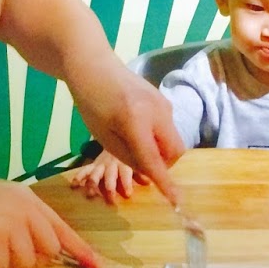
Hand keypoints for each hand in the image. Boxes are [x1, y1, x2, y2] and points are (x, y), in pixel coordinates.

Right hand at [0, 181, 99, 267]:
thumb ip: (19, 228)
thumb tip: (46, 257)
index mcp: (22, 197)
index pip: (59, 226)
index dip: (79, 249)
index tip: (97, 267)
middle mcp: (19, 205)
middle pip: (47, 252)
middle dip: (26, 263)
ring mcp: (4, 221)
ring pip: (23, 265)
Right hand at [67, 150, 144, 202]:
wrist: (117, 139)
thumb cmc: (130, 157)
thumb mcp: (136, 163)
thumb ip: (141, 173)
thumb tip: (149, 182)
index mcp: (124, 163)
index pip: (126, 173)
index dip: (127, 183)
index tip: (128, 194)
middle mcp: (112, 164)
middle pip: (109, 176)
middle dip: (109, 188)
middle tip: (110, 200)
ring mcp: (101, 164)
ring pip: (95, 174)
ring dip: (92, 185)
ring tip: (90, 195)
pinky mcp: (93, 165)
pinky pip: (84, 170)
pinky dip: (79, 177)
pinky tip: (73, 185)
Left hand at [69, 66, 183, 203]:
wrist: (95, 65)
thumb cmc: (92, 103)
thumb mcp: (104, 136)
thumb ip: (129, 156)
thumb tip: (151, 169)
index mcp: (136, 121)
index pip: (155, 160)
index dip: (165, 183)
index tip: (177, 202)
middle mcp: (158, 112)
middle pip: (175, 152)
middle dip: (163, 164)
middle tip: (138, 160)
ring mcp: (165, 104)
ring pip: (173, 141)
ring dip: (159, 150)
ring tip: (131, 137)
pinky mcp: (165, 101)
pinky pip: (167, 129)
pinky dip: (157, 137)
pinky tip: (135, 125)